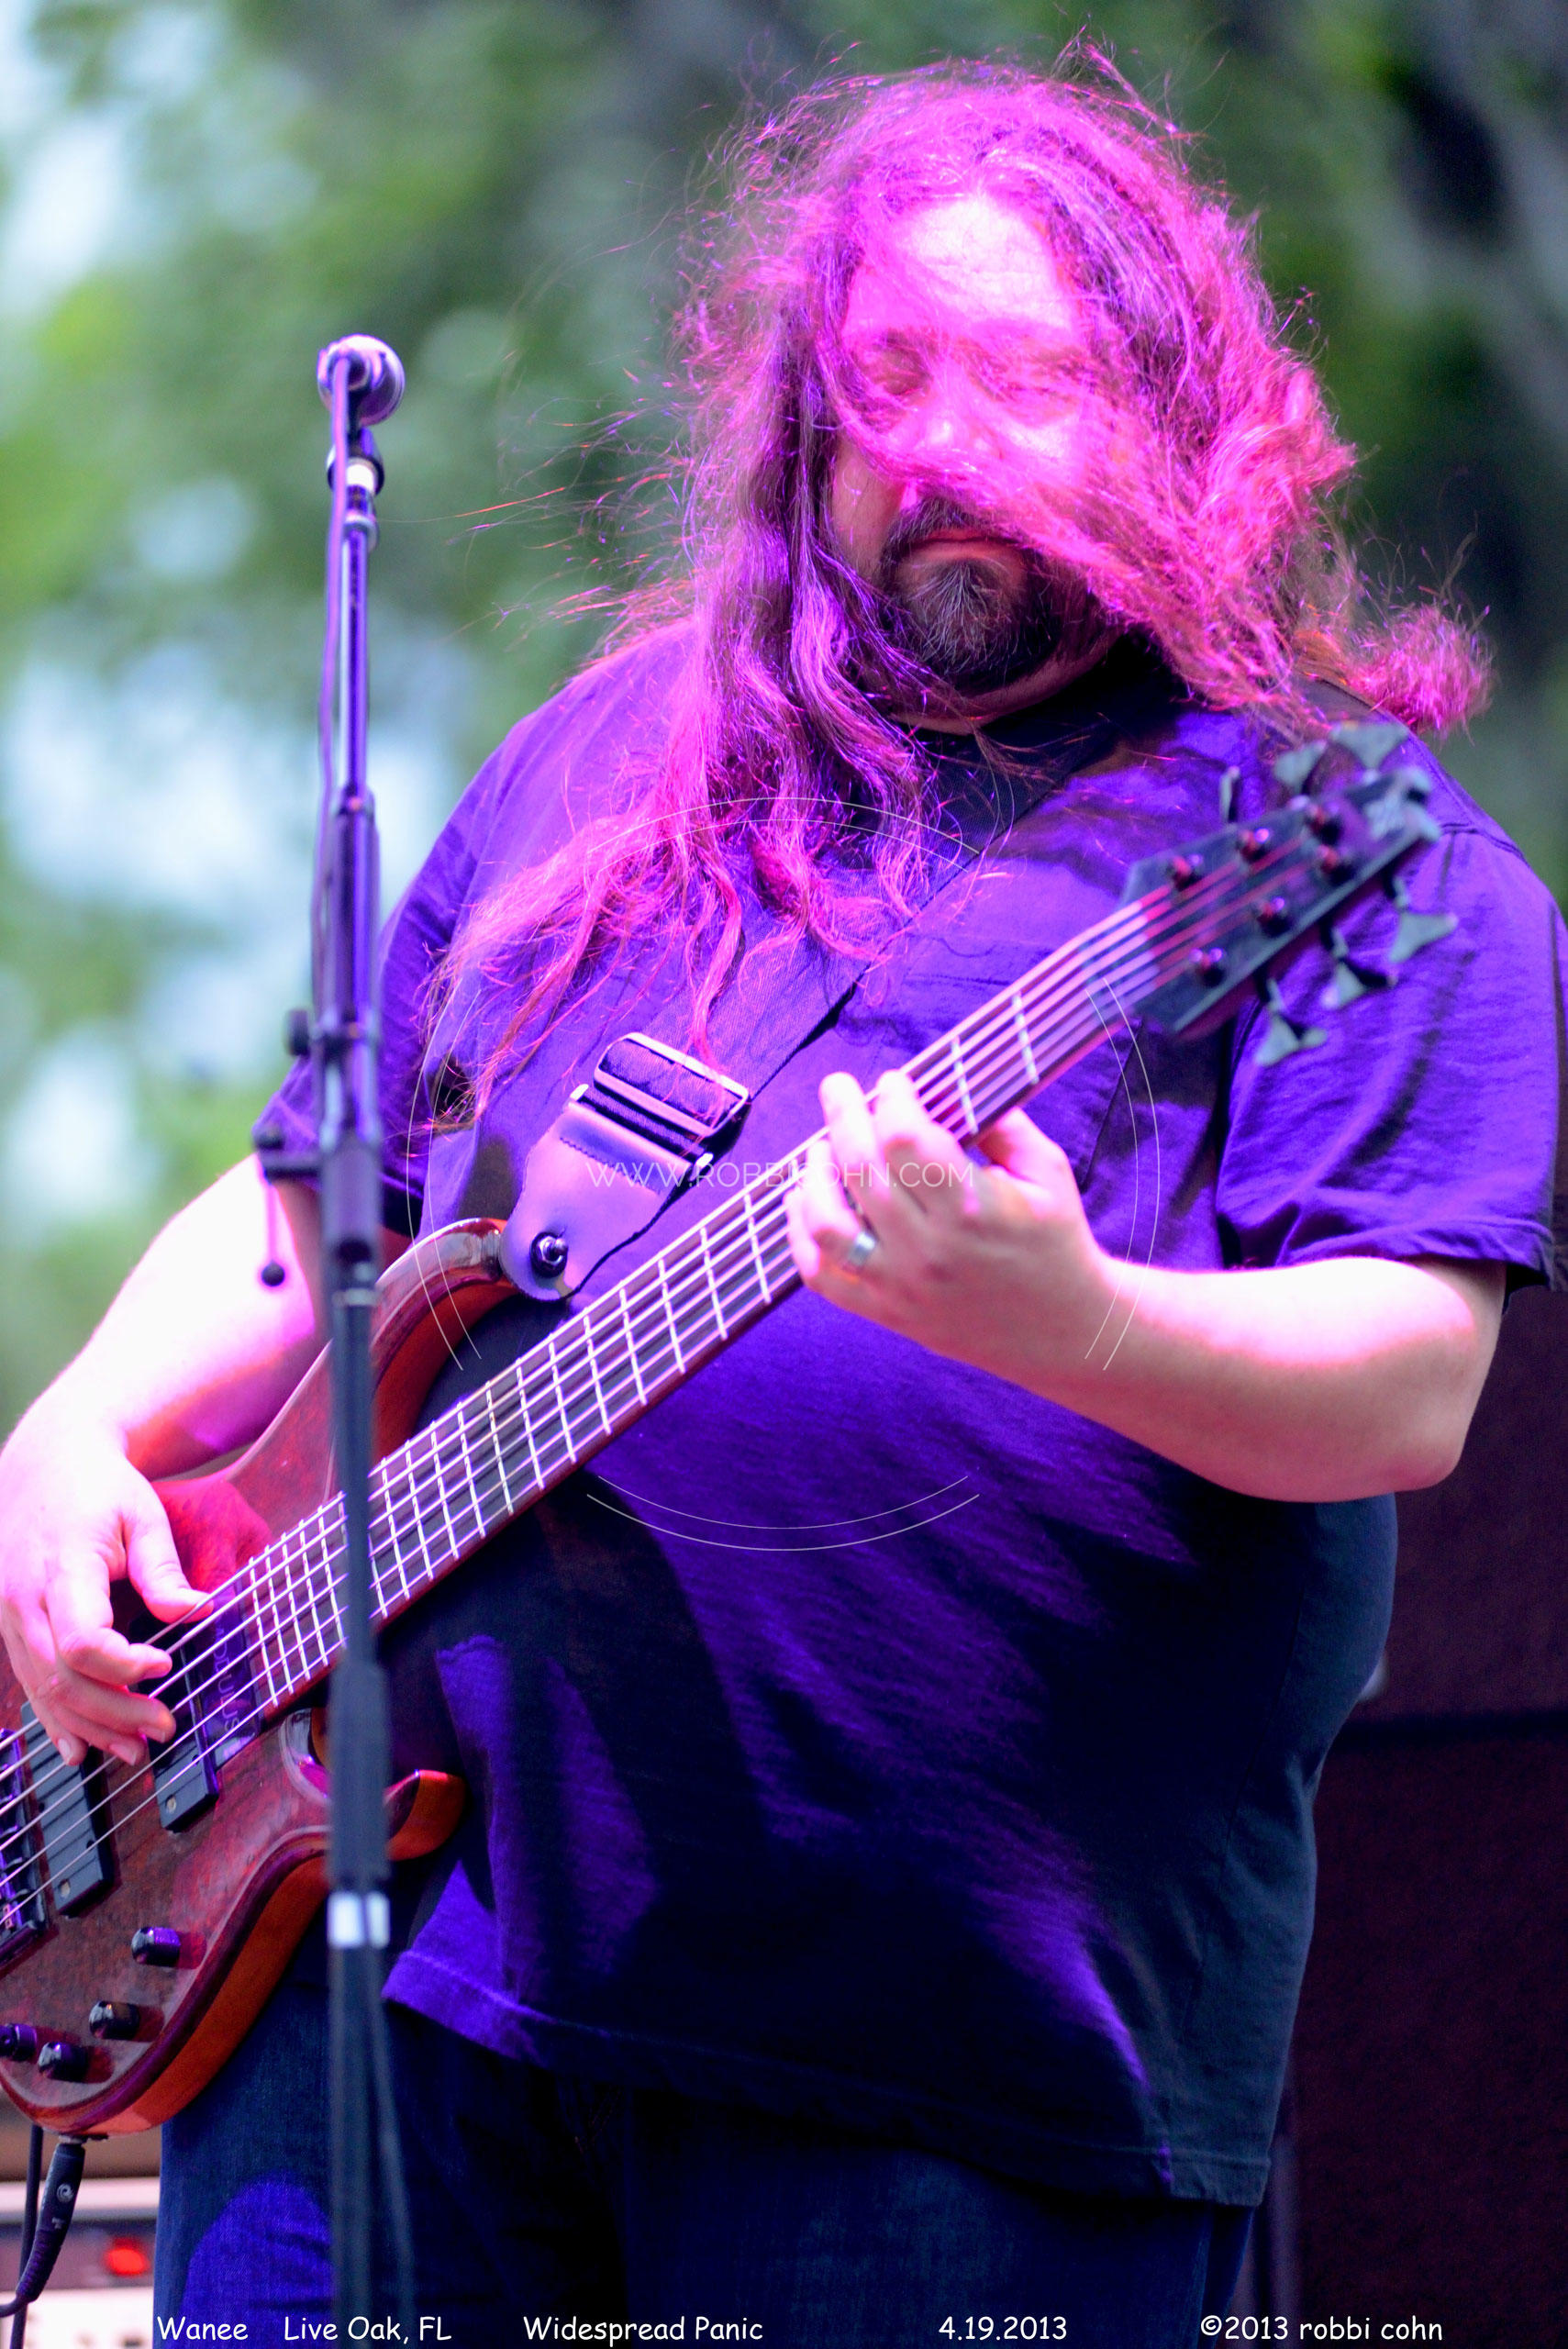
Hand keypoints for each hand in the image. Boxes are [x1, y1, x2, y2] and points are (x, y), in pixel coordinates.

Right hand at [0, 1396, 205, 1767]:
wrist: (44, 1463)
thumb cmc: (98, 1486)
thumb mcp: (142, 1514)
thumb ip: (164, 1568)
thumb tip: (199, 1610)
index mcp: (62, 1567)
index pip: (82, 1640)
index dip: (123, 1666)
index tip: (165, 1666)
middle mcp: (24, 1598)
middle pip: (61, 1676)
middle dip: (115, 1712)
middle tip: (164, 1726)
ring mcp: (8, 1614)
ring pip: (41, 1688)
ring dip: (89, 1725)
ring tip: (135, 1748)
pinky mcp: (8, 1624)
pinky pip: (28, 1681)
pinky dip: (55, 1719)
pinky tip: (80, 1748)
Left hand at [785, 1068, 1115, 1384]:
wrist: (1060, 1330)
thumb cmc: (1055, 1242)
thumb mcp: (1048, 1172)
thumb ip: (1003, 1124)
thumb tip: (950, 1085)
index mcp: (972, 1208)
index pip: (905, 1139)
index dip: (891, 1099)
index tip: (894, 1083)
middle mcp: (930, 1248)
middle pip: (860, 1168)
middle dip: (841, 1114)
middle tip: (838, 1087)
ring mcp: (901, 1284)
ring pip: (827, 1224)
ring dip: (813, 1176)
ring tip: (821, 1149)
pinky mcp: (885, 1311)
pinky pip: (821, 1276)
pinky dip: (800, 1235)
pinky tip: (806, 1201)